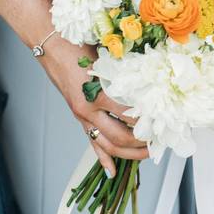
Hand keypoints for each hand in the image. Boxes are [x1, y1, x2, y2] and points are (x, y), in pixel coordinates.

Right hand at [37, 36, 148, 173]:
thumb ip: (125, 69)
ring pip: (106, 144)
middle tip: (159, 141)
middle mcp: (87, 108)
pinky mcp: (78, 117)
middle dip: (141, 142)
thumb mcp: (105, 54)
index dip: (147, 121)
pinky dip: (102, 158)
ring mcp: (81, 115)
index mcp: (95, 93)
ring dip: (127, 153)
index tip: (163, 122)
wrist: (50, 43)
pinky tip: (111, 169)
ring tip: (146, 154)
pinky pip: (91, 142)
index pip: (128, 115)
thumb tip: (151, 79)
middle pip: (119, 136)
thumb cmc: (76, 43)